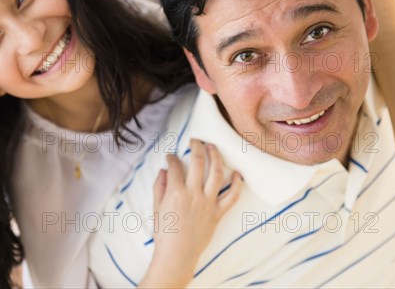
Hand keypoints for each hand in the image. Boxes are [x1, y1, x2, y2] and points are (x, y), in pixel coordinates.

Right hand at [138, 139, 241, 287]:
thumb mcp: (156, 208)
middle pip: (197, 162)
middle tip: (195, 140)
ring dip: (216, 157)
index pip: (174, 166)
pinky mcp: (217, 213)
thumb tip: (163, 171)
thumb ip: (159, 186)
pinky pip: (232, 197)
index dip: (171, 157)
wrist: (177, 255)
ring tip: (213, 147)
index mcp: (175, 192)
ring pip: (216, 174)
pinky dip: (237, 185)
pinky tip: (238, 174)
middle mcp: (193, 194)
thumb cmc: (164, 233)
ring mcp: (208, 203)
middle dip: (196, 147)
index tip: (170, 156)